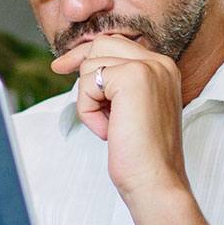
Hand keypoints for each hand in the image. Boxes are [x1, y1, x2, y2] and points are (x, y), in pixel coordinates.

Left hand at [51, 36, 190, 198]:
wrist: (156, 180)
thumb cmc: (142, 155)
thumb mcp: (131, 111)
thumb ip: (118, 85)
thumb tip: (81, 64)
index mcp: (163, 69)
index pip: (117, 44)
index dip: (87, 55)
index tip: (61, 65)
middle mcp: (160, 63)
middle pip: (102, 44)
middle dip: (82, 68)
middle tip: (60, 73)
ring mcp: (148, 67)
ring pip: (91, 65)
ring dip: (89, 101)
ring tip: (111, 127)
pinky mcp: (132, 77)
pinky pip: (87, 84)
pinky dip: (88, 111)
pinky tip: (109, 131)